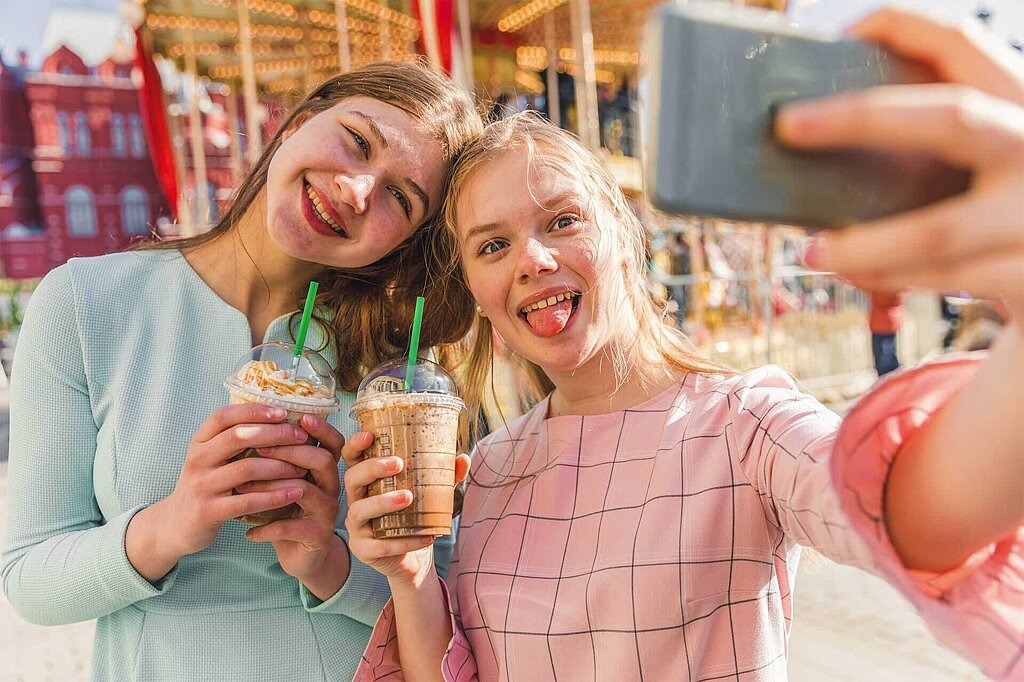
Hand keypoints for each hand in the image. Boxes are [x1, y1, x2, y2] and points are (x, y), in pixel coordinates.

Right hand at [127, 404, 310, 581]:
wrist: (174, 526)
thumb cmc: (205, 485)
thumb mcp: (211, 458)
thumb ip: (233, 439)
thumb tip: (276, 417)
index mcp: (199, 442)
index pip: (224, 416)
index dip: (254, 411)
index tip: (283, 412)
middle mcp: (198, 459)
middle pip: (238, 437)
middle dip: (275, 434)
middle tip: (301, 437)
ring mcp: (202, 486)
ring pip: (247, 468)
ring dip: (280, 466)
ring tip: (303, 467)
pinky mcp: (208, 511)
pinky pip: (247, 501)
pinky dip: (275, 496)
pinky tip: (296, 492)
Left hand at [240, 415, 348, 592]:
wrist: (299, 554)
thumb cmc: (286, 510)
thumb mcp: (285, 480)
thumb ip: (279, 456)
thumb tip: (249, 424)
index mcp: (326, 469)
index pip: (334, 442)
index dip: (322, 429)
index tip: (301, 417)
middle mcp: (332, 487)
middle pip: (322, 461)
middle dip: (290, 451)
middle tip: (259, 449)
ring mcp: (327, 512)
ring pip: (304, 490)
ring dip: (270, 486)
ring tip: (241, 488)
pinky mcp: (317, 536)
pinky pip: (290, 527)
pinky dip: (266, 529)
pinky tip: (247, 532)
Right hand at [342, 431, 470, 584]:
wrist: (413, 557)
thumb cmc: (415, 517)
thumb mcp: (431, 494)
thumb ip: (445, 476)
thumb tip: (464, 458)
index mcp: (368, 482)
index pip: (352, 458)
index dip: (355, 445)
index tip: (370, 435)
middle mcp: (357, 500)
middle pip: (352, 478)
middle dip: (372, 468)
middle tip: (398, 464)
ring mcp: (357, 526)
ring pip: (359, 510)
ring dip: (382, 502)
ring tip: (408, 497)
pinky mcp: (364, 550)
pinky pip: (379, 545)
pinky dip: (404, 542)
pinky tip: (427, 537)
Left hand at [776, 7, 1023, 319]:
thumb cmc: (1010, 206)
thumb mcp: (995, 154)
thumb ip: (944, 142)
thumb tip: (828, 139)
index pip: (963, 43)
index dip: (899, 26)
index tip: (836, 39)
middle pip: (952, 118)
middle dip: (860, 118)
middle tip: (788, 124)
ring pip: (938, 230)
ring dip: (864, 246)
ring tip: (810, 252)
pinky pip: (947, 281)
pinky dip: (890, 279)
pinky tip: (854, 275)